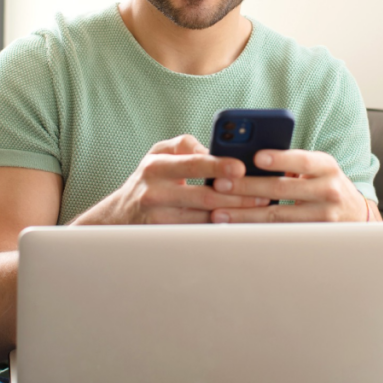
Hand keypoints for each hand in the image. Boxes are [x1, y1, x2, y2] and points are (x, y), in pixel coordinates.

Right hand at [71, 134, 270, 224]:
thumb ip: (185, 145)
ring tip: (258, 208)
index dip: (218, 165)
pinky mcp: (165, 236)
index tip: (241, 167)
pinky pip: (199, 233)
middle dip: (236, 195)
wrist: (119, 216)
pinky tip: (240, 223)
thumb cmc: (149, 179)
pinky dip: (221, 228)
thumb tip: (213, 149)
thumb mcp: (158, 154)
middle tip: (262, 194)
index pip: (192, 163)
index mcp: (156, 166)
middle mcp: (155, 192)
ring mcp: (159, 217)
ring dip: (234, 214)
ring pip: (205, 218)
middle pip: (204, 195)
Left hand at [209, 150, 376, 223]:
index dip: (280, 159)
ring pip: (277, 216)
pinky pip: (279, 232)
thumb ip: (291, 162)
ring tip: (219, 212)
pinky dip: (254, 229)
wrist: (355, 215)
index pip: (302, 160)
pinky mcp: (313, 236)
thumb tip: (249, 159)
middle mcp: (328, 190)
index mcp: (326, 166)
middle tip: (220, 185)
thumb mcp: (317, 168)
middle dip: (247, 187)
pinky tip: (235, 227)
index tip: (256, 157)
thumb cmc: (325, 184)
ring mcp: (323, 216)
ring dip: (244, 214)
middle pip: (282, 189)